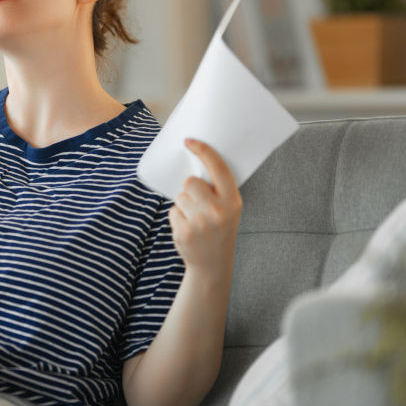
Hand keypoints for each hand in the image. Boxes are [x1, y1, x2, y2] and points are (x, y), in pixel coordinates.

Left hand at [170, 138, 241, 280]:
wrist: (213, 264)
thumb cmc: (219, 230)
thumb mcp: (229, 209)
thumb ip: (218, 190)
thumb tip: (195, 163)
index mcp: (233, 201)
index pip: (218, 169)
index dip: (203, 152)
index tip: (189, 141)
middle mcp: (218, 211)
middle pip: (191, 182)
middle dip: (191, 189)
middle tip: (199, 204)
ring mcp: (200, 223)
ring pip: (180, 197)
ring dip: (184, 205)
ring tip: (195, 219)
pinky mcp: (184, 232)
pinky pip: (173, 211)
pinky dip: (177, 217)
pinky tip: (188, 228)